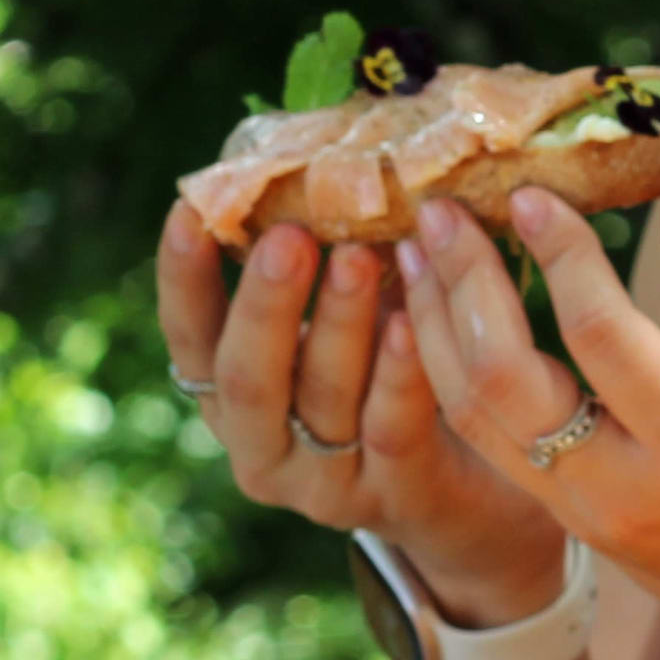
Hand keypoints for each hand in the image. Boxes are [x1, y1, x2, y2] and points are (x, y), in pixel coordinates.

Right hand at [156, 205, 566, 625]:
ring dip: (338, 323)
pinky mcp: (392, 497)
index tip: (191, 212)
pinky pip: (389, 428)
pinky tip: (412, 323)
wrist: (476, 500)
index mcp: (234, 400)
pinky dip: (397, 372)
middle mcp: (262, 448)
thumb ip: (324, 269)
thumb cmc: (398, 385)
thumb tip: (318, 160)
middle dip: (266, 303)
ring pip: (320, 398)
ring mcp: (322, 484)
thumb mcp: (349, 328)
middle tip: (291, 237)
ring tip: (359, 256)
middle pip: (246, 376)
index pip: (189, 340)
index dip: (184, 280)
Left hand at [395, 139, 659, 614]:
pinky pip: (487, 445)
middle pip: (504, 382)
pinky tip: (441, 318)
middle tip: (439, 211)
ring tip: (419, 253)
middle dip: (463, 286)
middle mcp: (621, 487)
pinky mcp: (564, 526)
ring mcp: (583, 516)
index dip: (557, 253)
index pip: (598, 332)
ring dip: (436, 330)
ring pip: (475, 419)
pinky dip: (453, 376)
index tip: (526, 190)